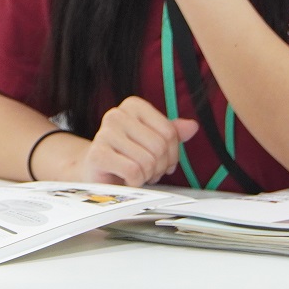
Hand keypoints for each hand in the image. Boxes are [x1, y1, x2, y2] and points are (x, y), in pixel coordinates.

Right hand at [74, 96, 195, 186]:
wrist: (95, 173)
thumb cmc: (126, 156)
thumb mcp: (152, 142)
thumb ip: (172, 133)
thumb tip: (192, 126)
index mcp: (133, 105)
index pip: (170, 132)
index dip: (172, 154)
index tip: (161, 161)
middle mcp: (116, 114)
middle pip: (159, 146)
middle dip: (159, 167)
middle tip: (148, 171)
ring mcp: (104, 133)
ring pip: (148, 161)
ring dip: (146, 176)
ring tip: (135, 174)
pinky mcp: (98, 154)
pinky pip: (134, 172)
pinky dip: (134, 182)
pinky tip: (125, 179)